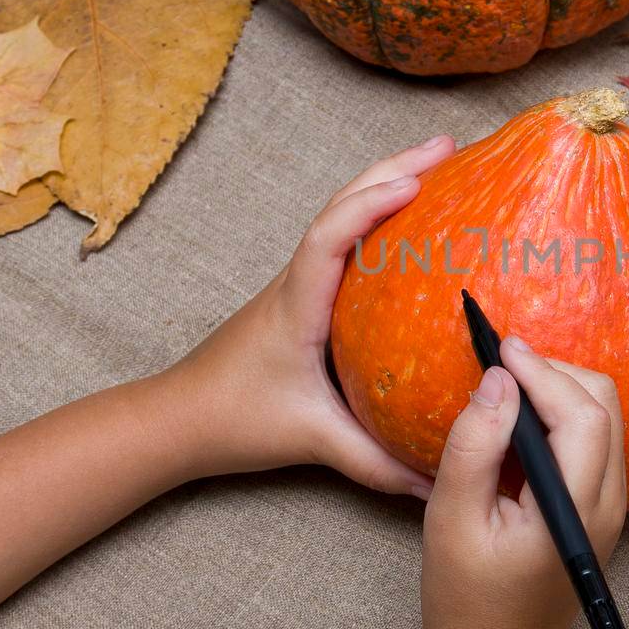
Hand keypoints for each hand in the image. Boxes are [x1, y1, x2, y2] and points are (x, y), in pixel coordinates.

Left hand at [154, 135, 456, 494]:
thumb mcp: (311, 441)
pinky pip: (344, 238)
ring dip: (386, 181)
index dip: (373, 204)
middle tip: (449, 146)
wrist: (178, 418)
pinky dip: (377, 214)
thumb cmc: (233, 420)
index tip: (418, 182)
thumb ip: (375, 463)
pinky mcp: (303, 294)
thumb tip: (437, 482)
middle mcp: (297, 279)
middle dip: (396, 167)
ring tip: (439, 163)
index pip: (331, 235)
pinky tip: (411, 220)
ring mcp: (299, 282)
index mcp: (297, 302)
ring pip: (343, 214)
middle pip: (343, 203)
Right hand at [421, 339, 626, 628]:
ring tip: (505, 385)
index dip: (543, 372)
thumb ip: (474, 448)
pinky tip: (517, 418)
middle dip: (554, 373)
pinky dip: (559, 414)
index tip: (500, 346)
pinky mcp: (597, 506)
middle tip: (500, 363)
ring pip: (603, 418)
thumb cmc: (466, 599)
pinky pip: (592, 440)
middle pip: (603, 406)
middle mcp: (607, 505)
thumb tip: (496, 381)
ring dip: (558, 390)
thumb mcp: (452, 521)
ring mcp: (609, 506)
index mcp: (576, 512)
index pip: (581, 416)